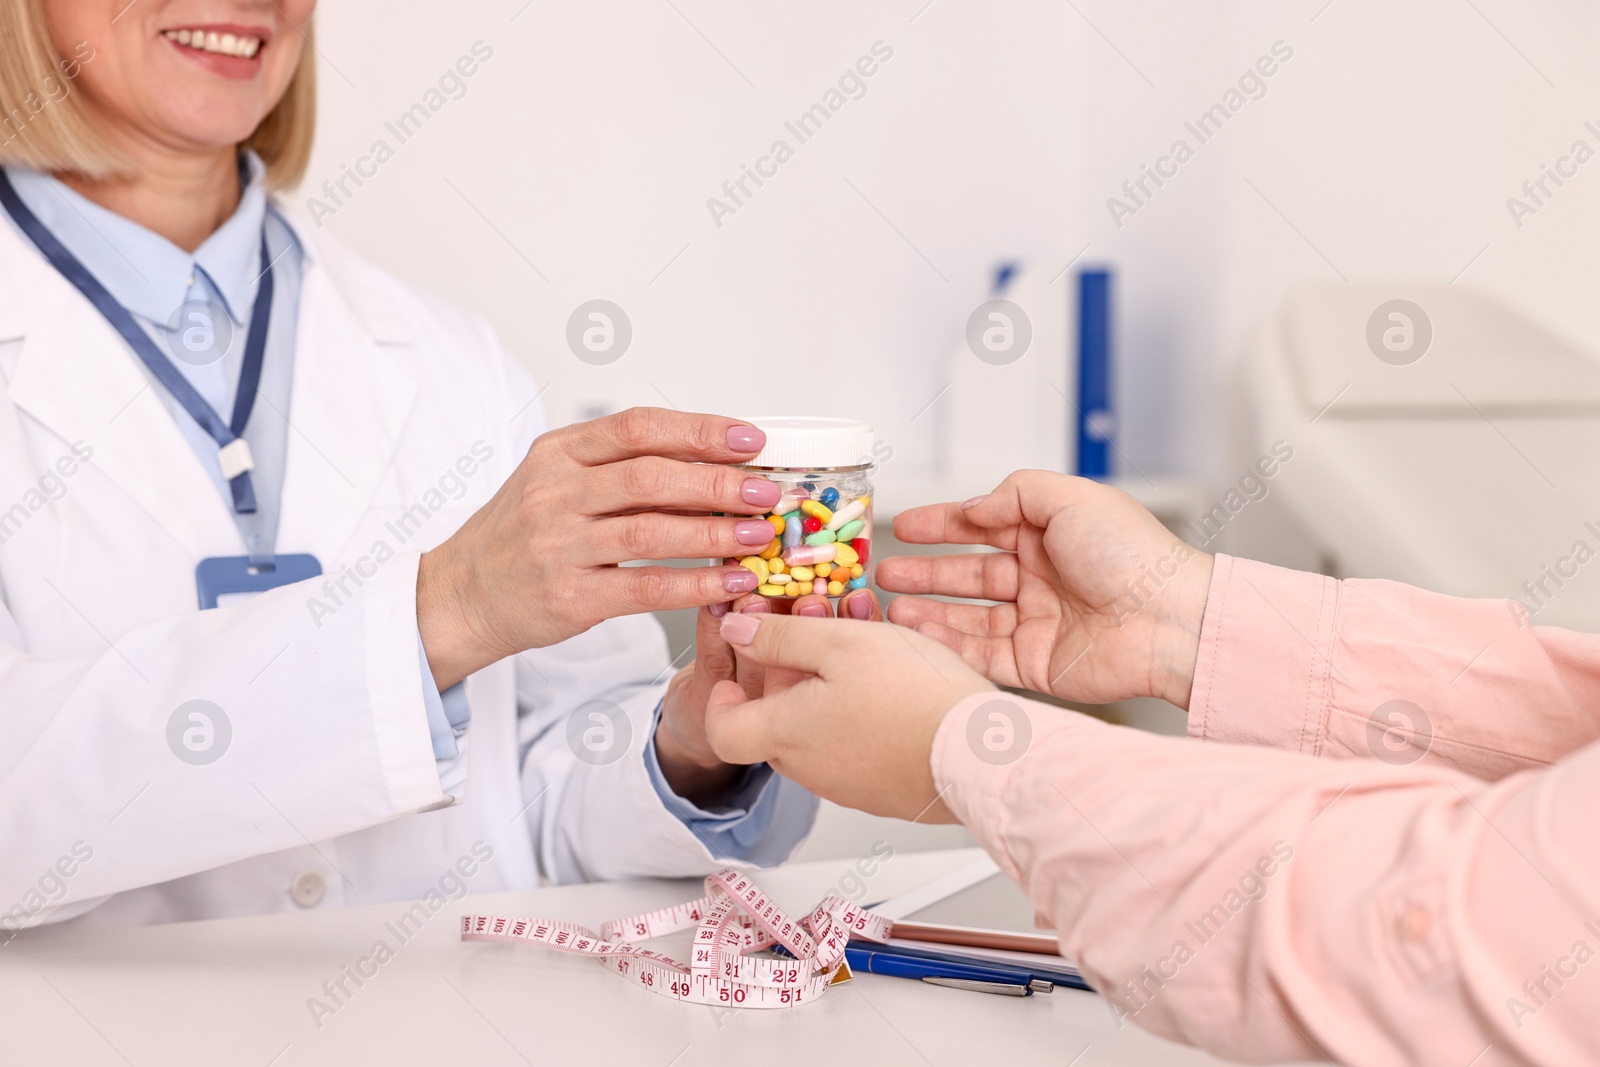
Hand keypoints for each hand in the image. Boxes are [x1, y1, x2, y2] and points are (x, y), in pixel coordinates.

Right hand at [418, 408, 781, 688]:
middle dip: (718, 482)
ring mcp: (559, 546)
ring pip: (651, 531)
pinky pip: (645, 587)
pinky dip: (695, 584)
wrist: (461, 594)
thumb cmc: (521, 535)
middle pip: (650, 477)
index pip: (638, 428)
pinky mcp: (569, 597)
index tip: (750, 440)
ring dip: (714, 532)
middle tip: (766, 491)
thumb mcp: (556, 480)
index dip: (699, 431)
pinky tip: (730, 581)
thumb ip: (620, 467)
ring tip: (759, 535)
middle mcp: (555, 493)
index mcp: (558, 452)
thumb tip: (711, 461)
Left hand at [703, 611, 992, 820]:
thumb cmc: (915, 699)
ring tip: (871, 640)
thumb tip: (737, 630)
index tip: (737, 671)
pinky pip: (861, 745)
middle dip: (794, 670)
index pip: (722, 731)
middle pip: (777, 722)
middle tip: (823, 629)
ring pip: (823, 729)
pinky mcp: (887, 790)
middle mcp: (811, 768)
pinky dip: (866, 710)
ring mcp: (851, 785)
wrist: (983, 756)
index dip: (721, 699)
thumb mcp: (840, 643)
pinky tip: (898, 679)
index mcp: (785, 734)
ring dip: (835, 684)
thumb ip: (781, 636)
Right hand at [878, 471, 1212, 708]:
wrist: (1170, 622)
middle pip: (967, 574)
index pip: (982, 527)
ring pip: (967, 617)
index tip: (902, 527)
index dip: (940, 526)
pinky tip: (918, 634)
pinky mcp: (1035, 665)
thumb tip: (973, 507)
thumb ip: (1016, 494)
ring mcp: (1036, 623)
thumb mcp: (1072, 498)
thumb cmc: (1136, 557)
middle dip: (923, 573)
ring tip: (891, 607)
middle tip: (883, 574)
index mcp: (1049, 536)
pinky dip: (947, 645)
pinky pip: (981, 655)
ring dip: (928, 611)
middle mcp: (1040, 578)